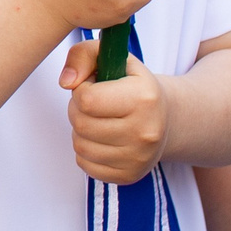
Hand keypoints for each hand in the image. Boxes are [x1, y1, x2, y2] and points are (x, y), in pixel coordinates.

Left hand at [61, 40, 169, 183]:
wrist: (164, 118)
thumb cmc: (131, 84)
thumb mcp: (113, 57)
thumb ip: (83, 55)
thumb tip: (66, 82)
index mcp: (143, 98)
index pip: (86, 99)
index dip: (81, 89)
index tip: (93, 86)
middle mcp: (145, 132)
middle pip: (81, 123)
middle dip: (78, 110)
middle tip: (94, 105)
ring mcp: (139, 158)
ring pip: (80, 146)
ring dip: (81, 131)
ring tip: (98, 120)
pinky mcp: (130, 176)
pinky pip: (85, 164)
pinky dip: (86, 151)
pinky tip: (102, 139)